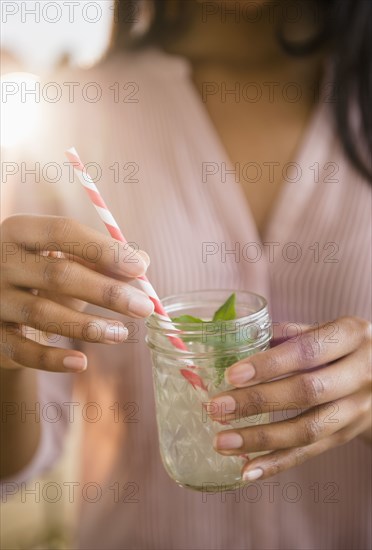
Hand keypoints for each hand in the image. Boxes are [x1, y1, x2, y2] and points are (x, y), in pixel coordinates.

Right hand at [1, 215, 153, 372]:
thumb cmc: (42, 275)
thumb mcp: (68, 261)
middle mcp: (1, 261)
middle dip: (107, 292)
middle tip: (143, 307)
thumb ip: (101, 260)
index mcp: (21, 231)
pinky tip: (81, 363)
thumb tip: (142, 261)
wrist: (0, 305)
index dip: (104, 250)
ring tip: (121, 334)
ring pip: (42, 313)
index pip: (63, 231)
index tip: (140, 268)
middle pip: (58, 274)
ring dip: (88, 326)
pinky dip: (52, 359)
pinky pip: (22, 350)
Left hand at [209, 317, 371, 480]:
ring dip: (261, 438)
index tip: (231, 375)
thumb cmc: (340, 346)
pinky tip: (247, 470)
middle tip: (217, 408)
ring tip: (222, 441)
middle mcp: (359, 374)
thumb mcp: (324, 330)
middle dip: (257, 402)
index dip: (268, 364)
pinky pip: (311, 453)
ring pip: (308, 429)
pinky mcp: (348, 435)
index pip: (306, 351)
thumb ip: (286, 333)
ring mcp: (357, 409)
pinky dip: (277, 463)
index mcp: (350, 336)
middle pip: (306, 392)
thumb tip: (235, 341)